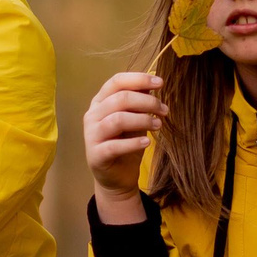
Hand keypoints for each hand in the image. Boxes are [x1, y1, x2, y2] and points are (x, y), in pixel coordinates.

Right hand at [83, 70, 165, 223]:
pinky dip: (133, 142)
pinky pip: (114, 146)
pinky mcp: (95, 155)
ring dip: (142, 120)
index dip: (139, 79)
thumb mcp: (136, 119)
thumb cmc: (126, 143)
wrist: (117, 177)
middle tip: (165, 110)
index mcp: (100, 102)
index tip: (160, 83)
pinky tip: (148, 142)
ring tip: (158, 125)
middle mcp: (92, 115)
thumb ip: (140, 102)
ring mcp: (91, 135)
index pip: (116, 81)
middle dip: (147, 102)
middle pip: (120, 99)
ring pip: (118, 119)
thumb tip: (153, 82)